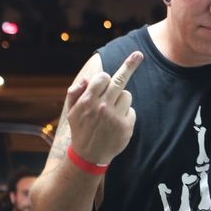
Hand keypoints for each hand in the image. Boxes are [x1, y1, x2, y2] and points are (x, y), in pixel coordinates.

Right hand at [66, 51, 142, 165]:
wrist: (89, 156)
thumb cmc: (81, 130)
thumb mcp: (71, 111)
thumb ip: (75, 93)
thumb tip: (86, 79)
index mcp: (88, 101)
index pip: (102, 77)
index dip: (104, 78)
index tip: (108, 75)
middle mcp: (102, 107)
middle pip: (120, 81)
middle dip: (130, 65)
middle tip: (139, 54)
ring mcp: (115, 117)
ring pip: (127, 96)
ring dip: (121, 100)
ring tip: (111, 113)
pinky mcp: (126, 127)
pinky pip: (131, 111)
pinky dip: (126, 115)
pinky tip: (116, 125)